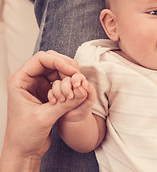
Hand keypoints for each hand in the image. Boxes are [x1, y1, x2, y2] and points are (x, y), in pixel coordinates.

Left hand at [1, 51, 87, 170]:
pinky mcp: (47, 92)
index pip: (41, 59)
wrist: (24, 150)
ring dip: (69, 76)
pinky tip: (74, 92)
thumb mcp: (46, 117)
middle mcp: (29, 79)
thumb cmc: (24, 134)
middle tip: (78, 75)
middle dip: (66, 66)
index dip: (59, 61)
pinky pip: (61, 81)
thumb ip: (65, 103)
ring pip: (58, 70)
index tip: (73, 71)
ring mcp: (38, 85)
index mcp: (20, 80)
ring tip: (76, 86)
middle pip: (51, 61)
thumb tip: (82, 90)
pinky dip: (69, 83)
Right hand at [48, 73, 95, 121]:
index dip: (76, 79)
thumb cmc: (85, 106)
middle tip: (70, 97)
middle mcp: (71, 83)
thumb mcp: (91, 99)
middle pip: (66, 80)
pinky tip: (54, 102)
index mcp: (81, 82)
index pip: (77, 76)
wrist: (76, 117)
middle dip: (66, 88)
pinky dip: (51, 96)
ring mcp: (62, 88)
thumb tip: (85, 83)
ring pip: (56, 84)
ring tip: (62, 101)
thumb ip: (90, 90)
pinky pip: (50, 91)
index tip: (76, 86)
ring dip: (58, 92)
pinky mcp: (54, 94)